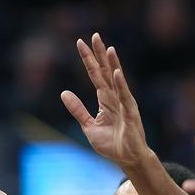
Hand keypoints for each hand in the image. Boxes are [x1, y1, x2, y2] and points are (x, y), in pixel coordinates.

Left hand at [61, 33, 150, 167]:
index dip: (88, 60)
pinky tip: (116, 73)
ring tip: (108, 48)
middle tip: (94, 36)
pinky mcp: (130, 113)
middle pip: (106, 72)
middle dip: (100, 54)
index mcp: (105, 99)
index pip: (95, 75)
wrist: (127, 159)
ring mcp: (124, 104)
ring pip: (116, 80)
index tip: (80, 43)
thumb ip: (77, 109)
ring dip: (112, 64)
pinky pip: (124, 97)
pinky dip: (120, 85)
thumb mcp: (87, 126)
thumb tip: (63, 93)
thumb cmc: (111, 143)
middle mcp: (115, 97)